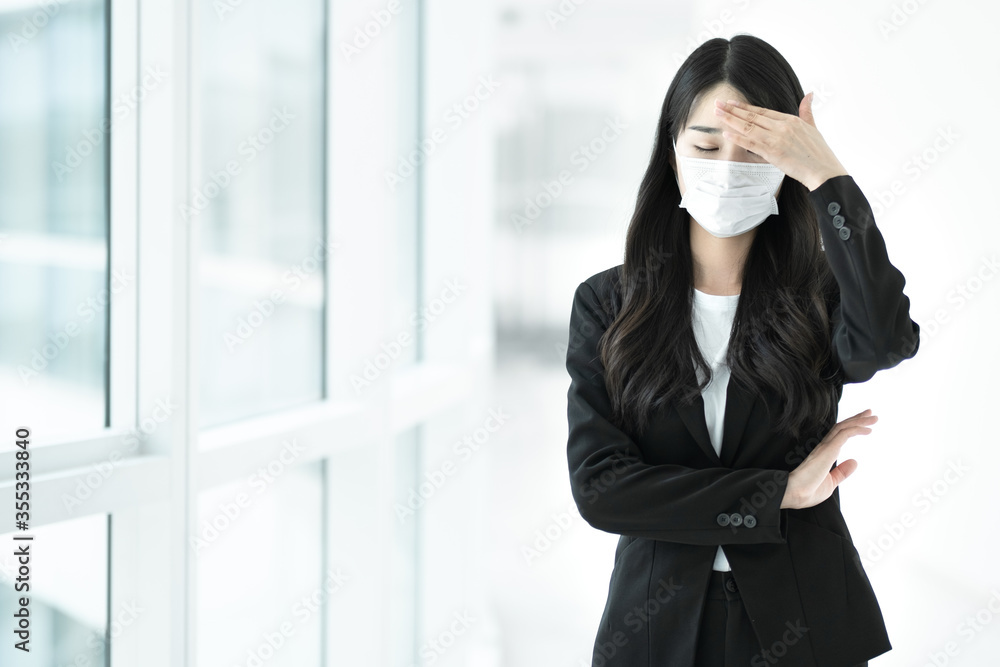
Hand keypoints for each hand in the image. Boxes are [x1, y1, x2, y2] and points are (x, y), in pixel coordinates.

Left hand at [713, 93, 848, 191]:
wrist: (823, 171)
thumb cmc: (819, 153)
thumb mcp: (813, 127)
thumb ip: (807, 111)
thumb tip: (809, 94)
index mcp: (790, 120)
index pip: (762, 111)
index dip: (745, 107)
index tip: (732, 103)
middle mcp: (782, 127)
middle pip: (752, 116)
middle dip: (733, 110)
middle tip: (717, 104)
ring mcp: (776, 139)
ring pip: (748, 127)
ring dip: (731, 120)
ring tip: (717, 114)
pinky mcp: (773, 152)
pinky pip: (751, 143)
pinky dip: (737, 138)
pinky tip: (726, 133)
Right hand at [780, 408, 877, 509]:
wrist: (795, 493)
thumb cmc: (808, 491)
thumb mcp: (831, 482)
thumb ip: (842, 472)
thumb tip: (854, 462)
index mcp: (824, 453)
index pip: (839, 435)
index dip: (851, 426)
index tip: (864, 423)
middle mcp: (824, 446)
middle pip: (842, 427)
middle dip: (857, 418)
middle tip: (870, 413)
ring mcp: (825, 447)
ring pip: (843, 427)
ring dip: (859, 420)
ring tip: (873, 417)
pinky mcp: (828, 449)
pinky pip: (844, 434)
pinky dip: (856, 429)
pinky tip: (868, 430)